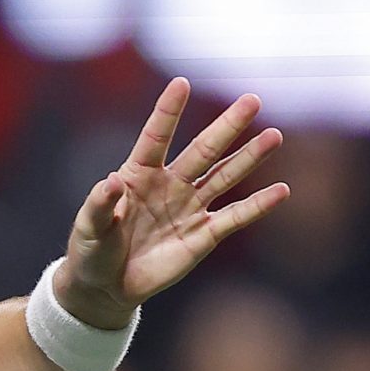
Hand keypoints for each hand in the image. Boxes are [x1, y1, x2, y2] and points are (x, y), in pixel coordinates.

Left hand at [52, 78, 288, 327]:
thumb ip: (100, 204)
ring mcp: (189, 208)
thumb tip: (113, 181)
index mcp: (139, 174)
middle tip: (252, 100)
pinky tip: (281, 191)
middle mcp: (170, 184)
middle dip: (227, 126)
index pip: (156, 137)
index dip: (168, 112)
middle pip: (203, 150)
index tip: (182, 83)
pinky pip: (234, 217)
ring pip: (224, 177)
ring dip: (249, 157)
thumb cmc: (92, 250)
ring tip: (274, 136)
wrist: (107, 287)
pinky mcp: (203, 236)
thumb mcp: (89, 228)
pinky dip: (257, 206)